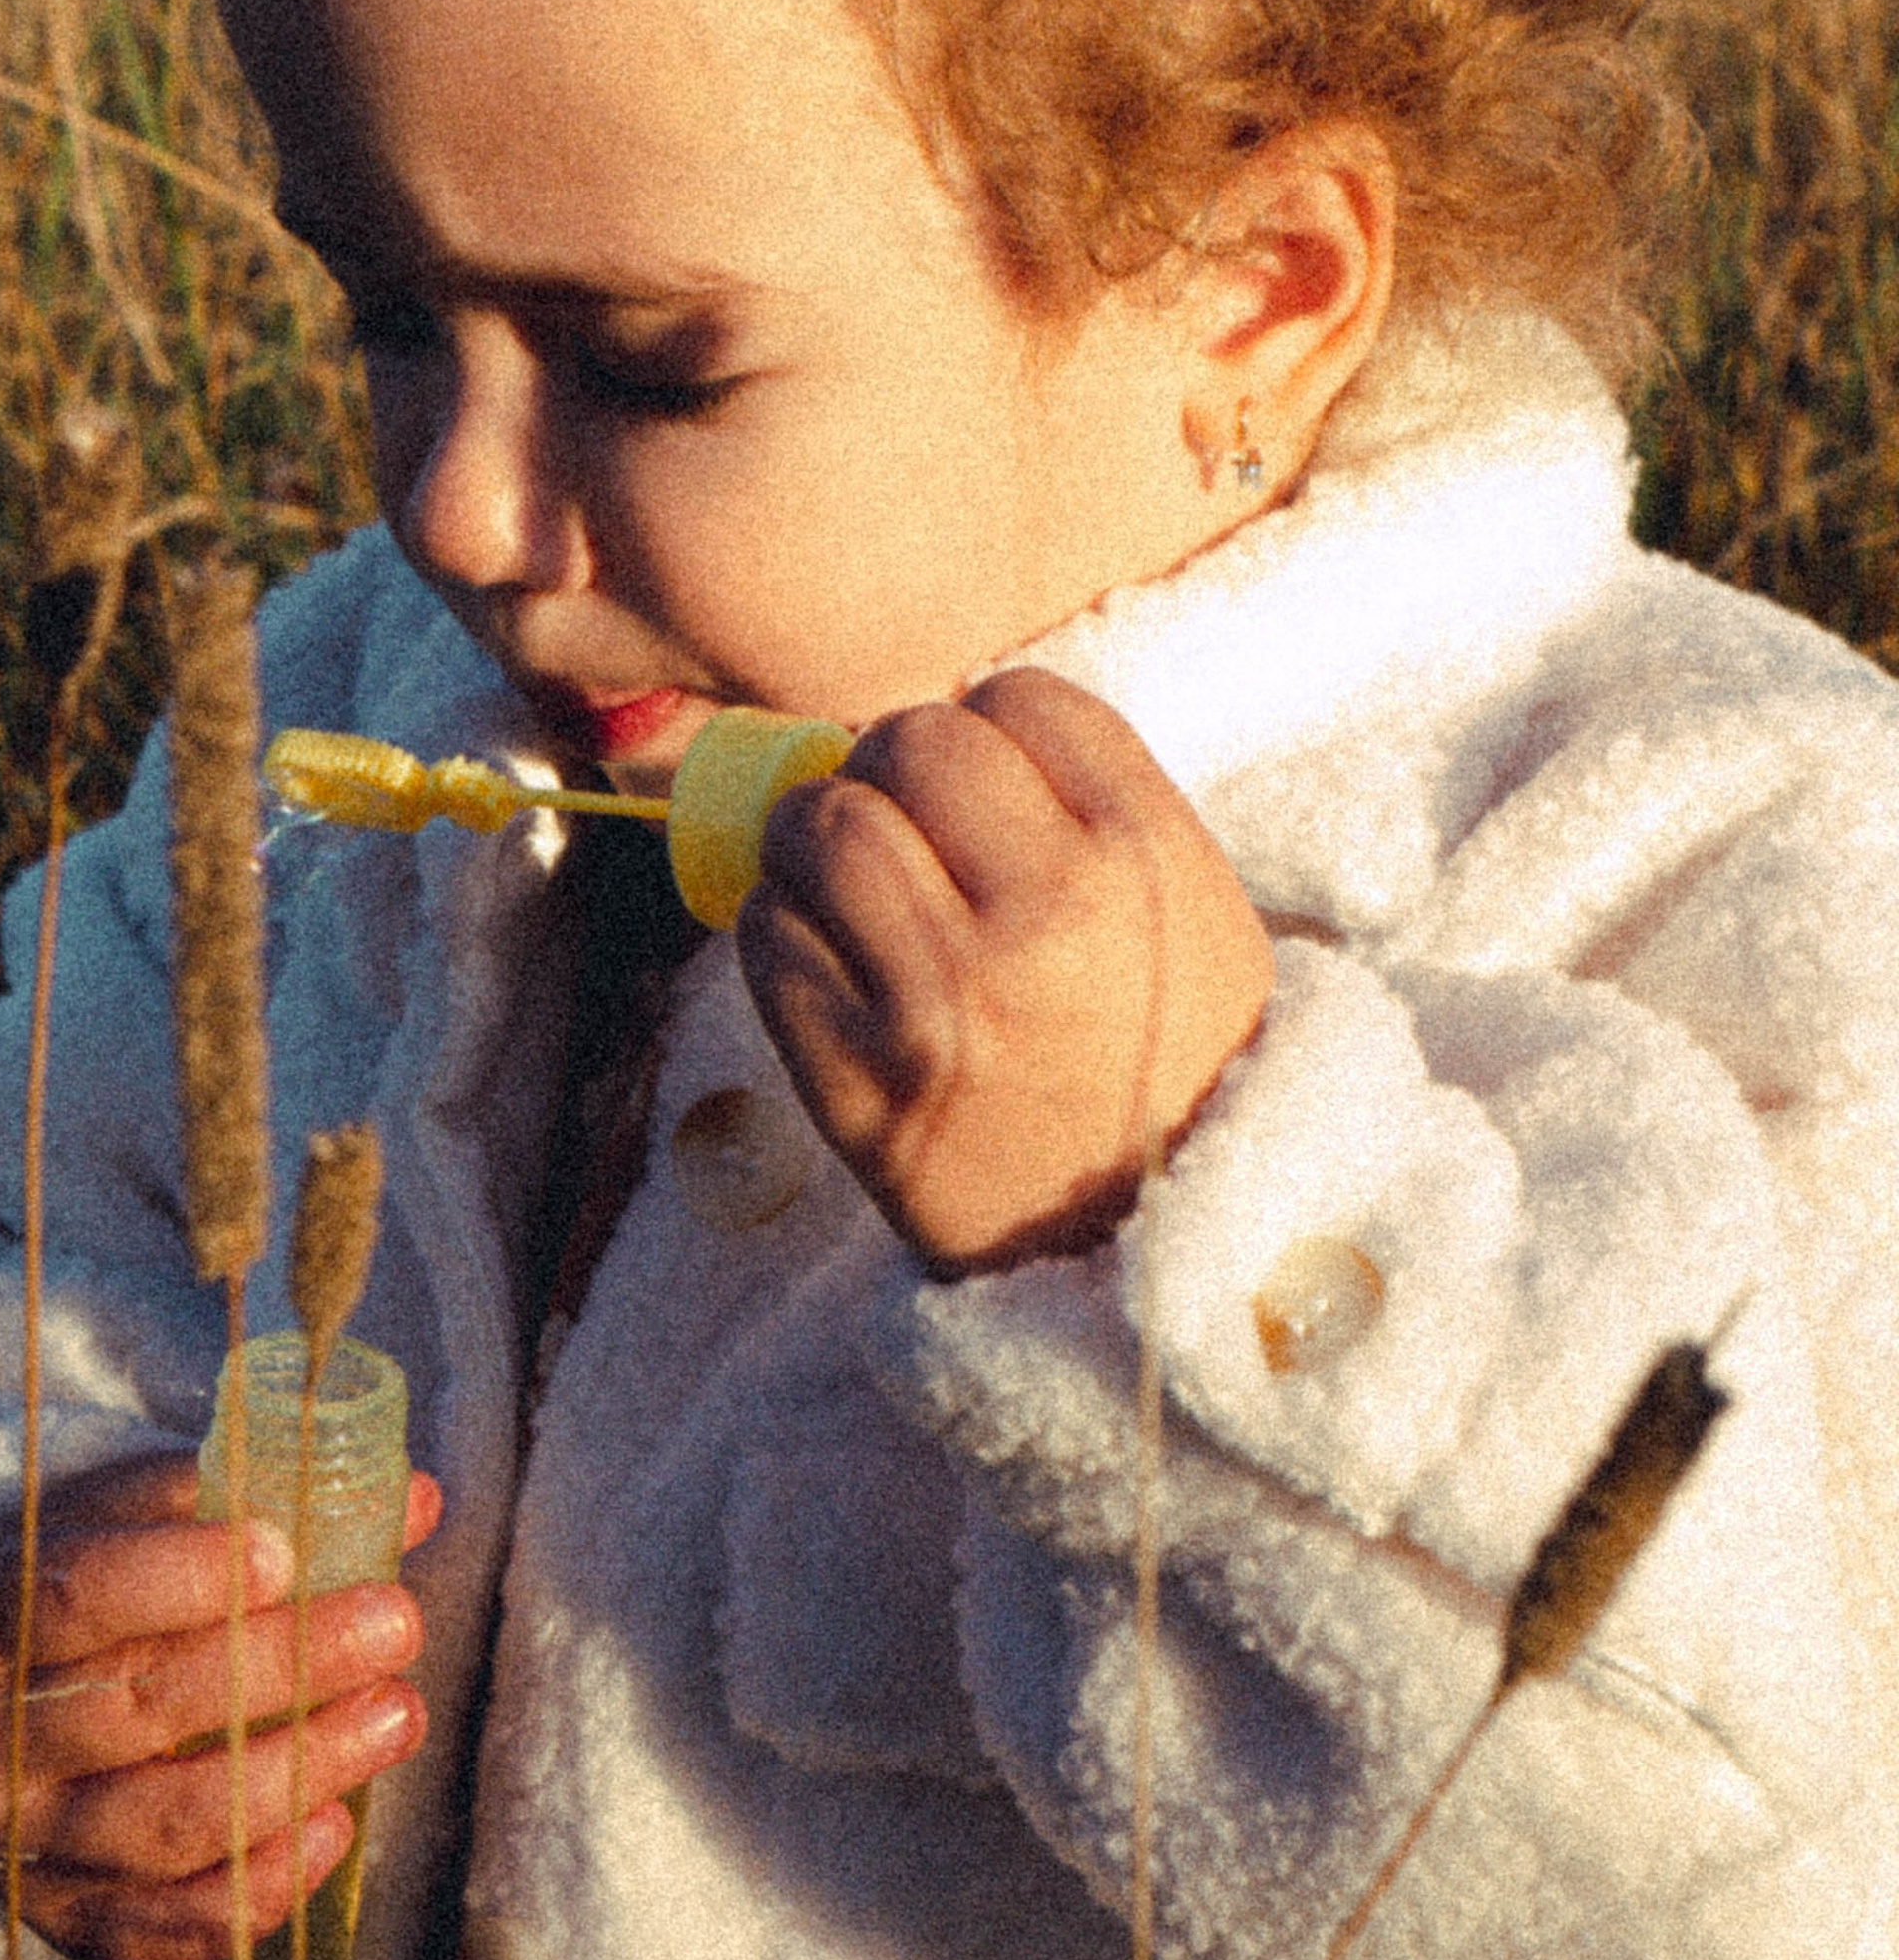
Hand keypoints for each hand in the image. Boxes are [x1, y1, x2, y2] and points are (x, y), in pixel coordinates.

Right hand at [0, 1449, 440, 1959]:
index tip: (286, 1554)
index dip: (183, 1576)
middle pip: (145, 1708)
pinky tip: (334, 1828)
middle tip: (395, 1624)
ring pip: (170, 1824)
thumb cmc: (76, 1590)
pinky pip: (167, 1929)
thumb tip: (409, 1498)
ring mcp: (28, 1844)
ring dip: (298, 1772)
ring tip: (397, 1716)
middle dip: (287, 1665)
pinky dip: (259, 1889)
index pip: (80, 1596)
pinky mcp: (68, 1924)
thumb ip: (243, 1496)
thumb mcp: (123, 1520)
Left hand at [736, 667, 1272, 1274]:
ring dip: (813, 836)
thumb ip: (1090, 807)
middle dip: (889, 769)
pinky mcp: (860, 1084)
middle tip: (895, 818)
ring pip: (820, 825)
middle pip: (909, 743)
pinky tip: (823, 956)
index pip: (1020, 699)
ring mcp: (947, 1004)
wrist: (1162, 1261)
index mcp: (1144, 860)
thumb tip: (944, 720)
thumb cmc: (1168, 1061)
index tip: (984, 780)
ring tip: (840, 876)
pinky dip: (780, 929)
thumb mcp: (1190, 914)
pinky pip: (768, 937)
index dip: (988, 728)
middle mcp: (1047, 919)